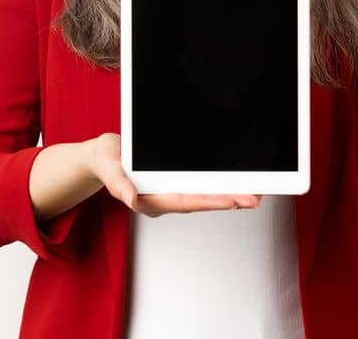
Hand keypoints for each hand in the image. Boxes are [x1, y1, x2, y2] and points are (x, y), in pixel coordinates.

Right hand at [87, 134, 260, 217]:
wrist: (102, 156)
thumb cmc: (105, 160)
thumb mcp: (107, 166)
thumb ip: (118, 184)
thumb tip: (131, 200)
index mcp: (148, 199)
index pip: (184, 201)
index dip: (209, 202)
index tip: (232, 201)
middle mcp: (162, 199)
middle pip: (199, 202)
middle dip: (228, 201)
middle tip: (255, 199)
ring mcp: (168, 193)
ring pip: (202, 197)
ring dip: (228, 196)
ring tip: (253, 194)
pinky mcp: (172, 185)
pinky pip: (198, 188)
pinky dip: (217, 187)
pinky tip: (235, 185)